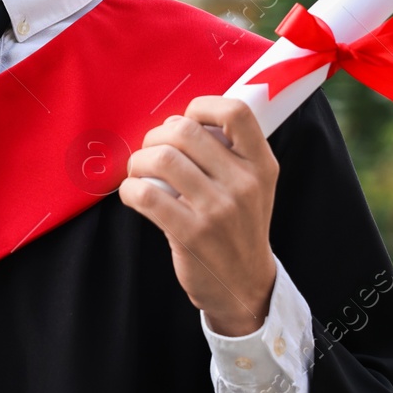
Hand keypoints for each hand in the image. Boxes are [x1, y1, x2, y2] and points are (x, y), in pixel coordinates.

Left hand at [118, 96, 279, 336]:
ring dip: (138, 162)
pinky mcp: (191, 234)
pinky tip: (134, 195)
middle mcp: (244, 184)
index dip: (201, 107)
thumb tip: (177, 122)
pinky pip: (146, 195)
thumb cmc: (238, 226)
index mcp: (261, 164)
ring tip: (139, 173)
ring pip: (161, 159)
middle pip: (185, 131)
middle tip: (151, 152)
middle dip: (156, 136)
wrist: (244, 286)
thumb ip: (228, 151)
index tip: (186, 122)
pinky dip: (130, 189)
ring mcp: (218, 210)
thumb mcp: (252, 185)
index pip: (236, 111)